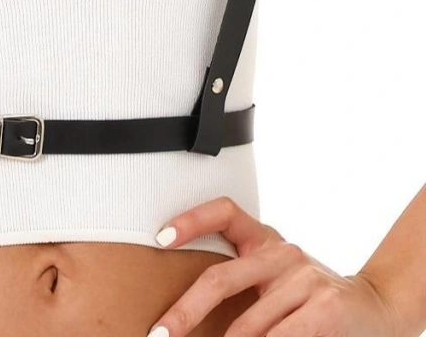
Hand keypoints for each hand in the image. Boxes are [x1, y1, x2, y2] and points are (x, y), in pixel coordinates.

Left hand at [146, 196, 400, 336]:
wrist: (377, 309)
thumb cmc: (313, 302)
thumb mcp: (276, 283)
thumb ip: (244, 287)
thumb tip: (189, 316)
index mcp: (266, 241)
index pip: (225, 212)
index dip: (191, 220)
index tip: (159, 237)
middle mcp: (283, 252)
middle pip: (222, 276)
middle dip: (185, 311)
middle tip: (160, 334)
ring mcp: (305, 277)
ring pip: (249, 323)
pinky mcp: (325, 306)